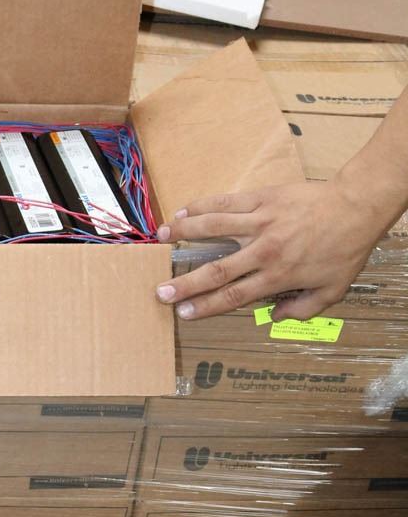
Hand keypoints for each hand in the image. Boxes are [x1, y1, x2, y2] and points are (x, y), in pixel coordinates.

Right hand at [154, 181, 383, 320]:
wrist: (356, 207)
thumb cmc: (345, 248)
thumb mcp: (333, 290)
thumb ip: (304, 308)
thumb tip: (276, 317)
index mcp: (278, 275)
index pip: (234, 295)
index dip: (205, 306)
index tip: (183, 312)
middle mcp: (264, 250)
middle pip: (217, 270)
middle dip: (186, 283)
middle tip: (161, 291)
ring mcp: (260, 222)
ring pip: (214, 228)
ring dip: (184, 234)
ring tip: (160, 238)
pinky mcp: (261, 199)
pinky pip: (226, 202)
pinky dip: (202, 206)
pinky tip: (183, 211)